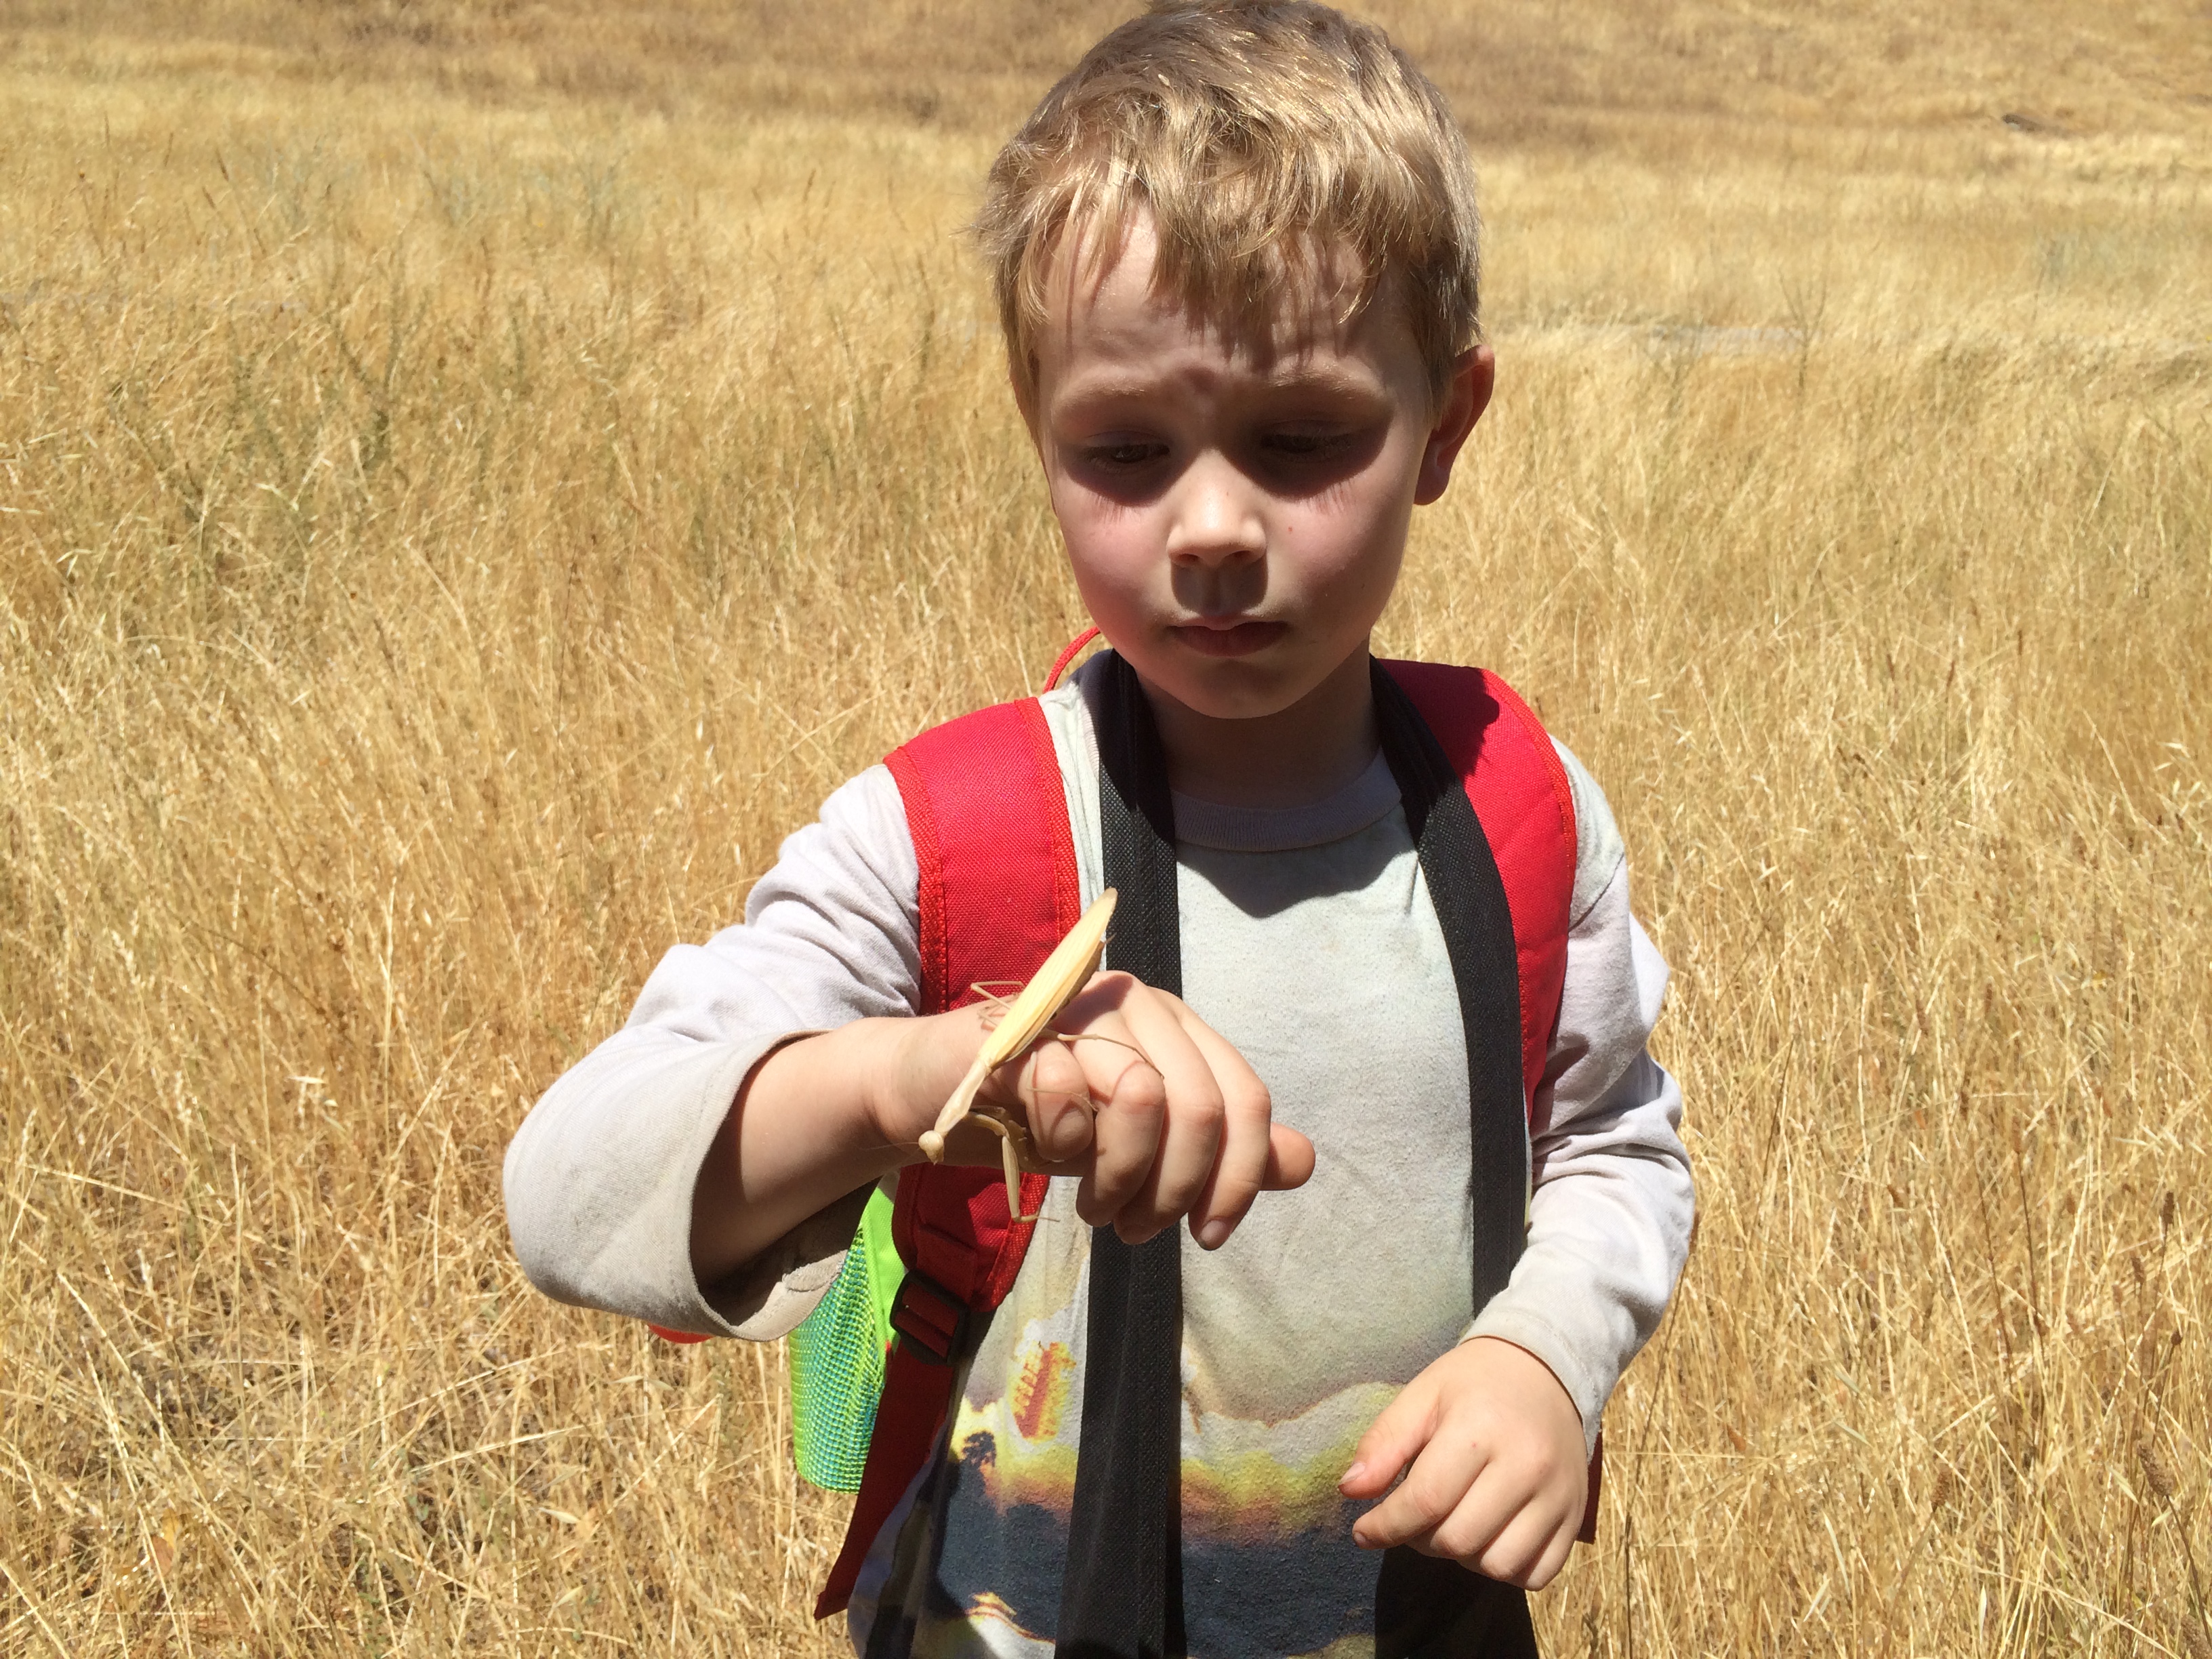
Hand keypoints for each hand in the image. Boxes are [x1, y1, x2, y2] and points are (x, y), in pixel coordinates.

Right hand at [898, 970, 1314, 1248]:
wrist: (939, 1095)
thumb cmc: (1047, 1118)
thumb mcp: (1142, 1147)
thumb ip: (1221, 1151)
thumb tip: (1302, 1160)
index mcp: (1179, 1026)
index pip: (1245, 1098)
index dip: (1238, 1178)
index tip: (1208, 1235)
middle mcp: (1139, 1003)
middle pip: (1202, 1106)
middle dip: (1176, 1190)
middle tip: (1139, 1229)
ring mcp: (1082, 1006)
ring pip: (1144, 1097)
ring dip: (1119, 1178)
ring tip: (1095, 1206)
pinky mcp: (1025, 1027)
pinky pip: (1069, 1089)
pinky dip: (1062, 1138)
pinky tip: (1042, 1146)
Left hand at [1339, 1337, 1586, 1589]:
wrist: (1546, 1371)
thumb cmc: (1474, 1385)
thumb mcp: (1422, 1395)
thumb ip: (1384, 1442)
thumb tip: (1350, 1492)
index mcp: (1480, 1428)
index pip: (1425, 1501)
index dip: (1385, 1526)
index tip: (1364, 1531)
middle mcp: (1525, 1466)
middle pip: (1458, 1540)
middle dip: (1420, 1540)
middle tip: (1413, 1519)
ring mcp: (1557, 1495)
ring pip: (1497, 1565)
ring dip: (1462, 1557)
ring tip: (1452, 1524)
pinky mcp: (1575, 1517)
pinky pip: (1535, 1574)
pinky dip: (1505, 1568)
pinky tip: (1488, 1537)